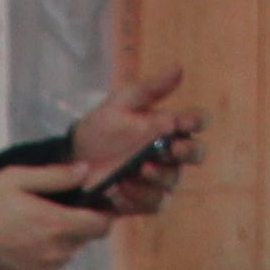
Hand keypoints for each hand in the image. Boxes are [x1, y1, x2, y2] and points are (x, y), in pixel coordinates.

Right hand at [0, 165, 113, 269]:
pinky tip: (16, 248)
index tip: (97, 207)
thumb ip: (55, 176)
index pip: (100, 226)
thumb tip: (84, 171)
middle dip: (74, 226)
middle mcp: (54, 253)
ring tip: (28, 229)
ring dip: (55, 243)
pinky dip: (36, 260)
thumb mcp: (17, 179)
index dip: (103, 215)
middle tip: (50, 211)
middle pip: (81, 241)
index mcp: (56, 224)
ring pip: (63, 257)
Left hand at [67, 67, 198, 213]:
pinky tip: (121, 188)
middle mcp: (171, 154)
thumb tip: (178, 68)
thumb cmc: (100, 129)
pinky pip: (154, 202)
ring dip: (158, 175)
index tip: (182, 122)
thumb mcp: (121, 104)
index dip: (195, 121)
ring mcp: (161, 179)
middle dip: (188, 151)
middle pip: (196, 153)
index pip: (196, 122)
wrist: (73, 161)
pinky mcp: (146, 201)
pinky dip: (138, 196)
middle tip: (171, 148)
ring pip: (174, 179)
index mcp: (169, 126)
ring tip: (139, 169)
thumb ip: (150, 89)